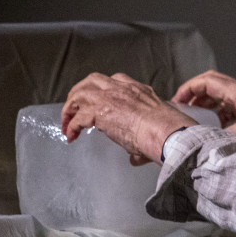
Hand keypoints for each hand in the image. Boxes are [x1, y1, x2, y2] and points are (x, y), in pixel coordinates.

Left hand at [61, 72, 195, 163]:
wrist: (166, 132)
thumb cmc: (168, 131)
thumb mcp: (157, 124)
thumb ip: (143, 136)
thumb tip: (135, 156)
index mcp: (137, 89)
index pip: (114, 80)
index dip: (102, 90)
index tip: (98, 101)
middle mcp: (121, 88)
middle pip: (91, 81)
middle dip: (79, 93)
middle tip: (74, 108)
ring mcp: (109, 97)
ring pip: (79, 94)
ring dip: (70, 108)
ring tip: (67, 123)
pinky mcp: (99, 112)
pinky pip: (77, 118)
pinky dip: (71, 127)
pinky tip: (70, 136)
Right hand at [173, 70, 235, 145]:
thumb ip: (224, 137)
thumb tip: (204, 145)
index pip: (207, 81)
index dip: (189, 88)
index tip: (177, 100)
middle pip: (213, 86)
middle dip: (195, 95)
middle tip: (182, 107)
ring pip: (222, 97)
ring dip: (207, 105)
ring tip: (195, 117)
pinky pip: (232, 109)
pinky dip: (219, 115)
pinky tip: (216, 128)